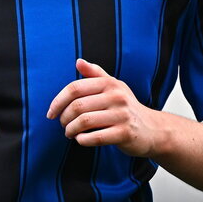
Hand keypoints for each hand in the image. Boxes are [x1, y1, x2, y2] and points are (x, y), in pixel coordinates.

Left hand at [46, 58, 160, 156]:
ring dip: (71, 130)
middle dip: (64, 118)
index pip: (75, 88)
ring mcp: (122, 115)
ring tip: (70, 133)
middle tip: (63, 125)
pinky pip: (95, 137)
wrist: (151, 129)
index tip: (51, 113)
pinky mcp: (125, 133)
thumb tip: (78, 62)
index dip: (58, 101)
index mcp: (110, 83)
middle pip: (77, 106)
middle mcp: (117, 97)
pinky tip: (81, 139)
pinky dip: (82, 140)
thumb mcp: (114, 87)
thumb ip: (95, 74)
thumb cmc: (126, 107)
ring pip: (84, 122)